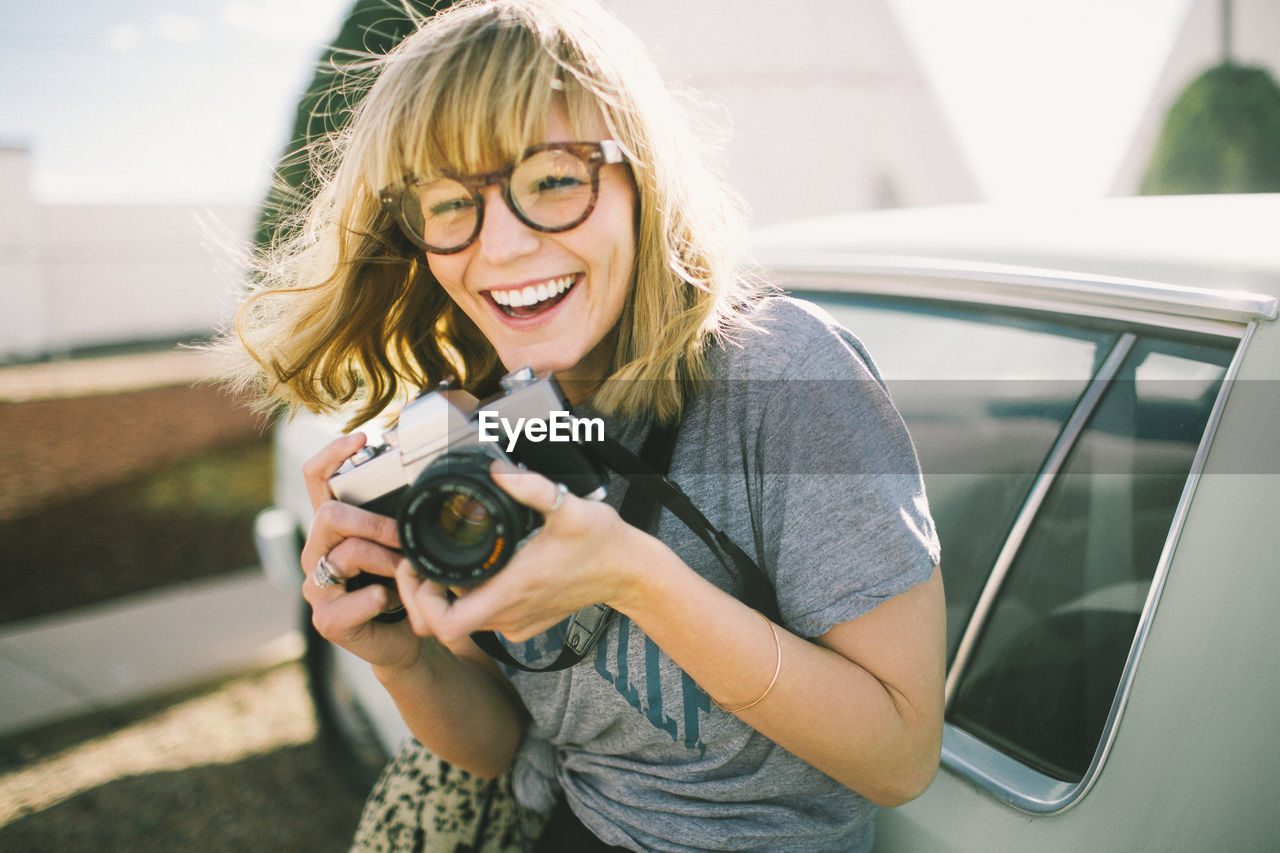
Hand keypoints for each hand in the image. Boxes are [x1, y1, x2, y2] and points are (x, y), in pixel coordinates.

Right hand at [299, 433, 423, 671]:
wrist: (406, 637)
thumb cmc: (402, 583)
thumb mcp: (403, 543)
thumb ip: (401, 514)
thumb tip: (428, 478)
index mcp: (332, 527)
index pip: (316, 478)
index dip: (332, 454)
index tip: (364, 438)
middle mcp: (317, 552)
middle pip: (329, 515)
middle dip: (374, 523)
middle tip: (404, 536)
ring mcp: (317, 587)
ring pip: (346, 555)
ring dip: (385, 561)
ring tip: (405, 572)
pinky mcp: (326, 620)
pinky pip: (351, 602)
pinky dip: (378, 599)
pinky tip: (390, 601)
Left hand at [396, 460, 641, 645]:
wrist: (630, 573)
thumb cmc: (602, 543)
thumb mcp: (567, 507)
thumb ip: (528, 486)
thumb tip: (496, 470)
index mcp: (512, 590)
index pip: (443, 622)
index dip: (419, 600)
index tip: (419, 570)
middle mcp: (510, 615)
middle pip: (442, 624)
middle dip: (423, 595)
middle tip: (422, 564)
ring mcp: (517, 624)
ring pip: (462, 622)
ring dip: (445, 597)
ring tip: (443, 564)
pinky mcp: (525, 625)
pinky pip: (484, 620)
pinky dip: (471, 601)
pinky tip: (479, 572)